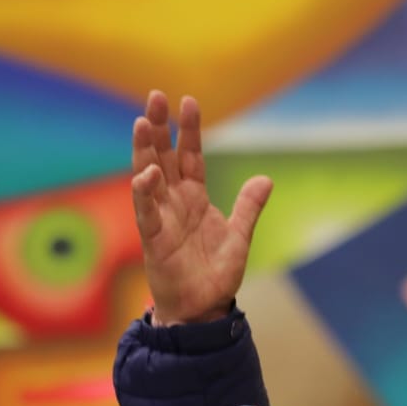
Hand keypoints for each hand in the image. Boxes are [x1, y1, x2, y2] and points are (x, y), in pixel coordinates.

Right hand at [130, 90, 271, 324]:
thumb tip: (265, 179)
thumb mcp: (239, 236)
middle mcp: (174, 202)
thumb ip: (248, 207)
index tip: (187, 101)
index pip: (189, 155)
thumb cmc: (215, 274)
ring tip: (141, 122)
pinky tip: (145, 173)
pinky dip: (145, 193)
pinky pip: (147, 212)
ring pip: (148, 176)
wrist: (204, 309)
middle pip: (163, 156)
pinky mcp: (154, 240)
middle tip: (155, 96)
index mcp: (194, 197)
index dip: (188, 129)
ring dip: (144, 150)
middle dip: (158, 127)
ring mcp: (161, 218)